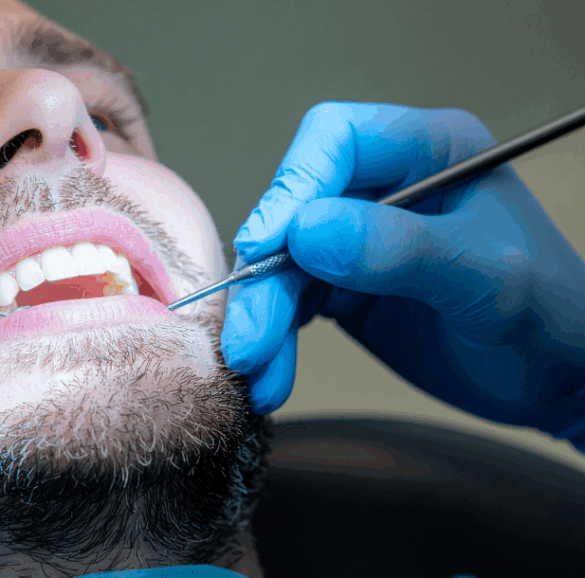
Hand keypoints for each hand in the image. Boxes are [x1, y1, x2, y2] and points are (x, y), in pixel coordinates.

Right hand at [221, 103, 584, 449]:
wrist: (560, 379)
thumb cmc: (550, 315)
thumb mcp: (486, 279)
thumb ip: (401, 249)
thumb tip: (307, 230)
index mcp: (429, 151)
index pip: (335, 141)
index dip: (293, 187)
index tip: (269, 244)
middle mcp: (384, 187)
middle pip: (294, 210)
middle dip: (268, 275)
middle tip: (252, 335)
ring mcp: (358, 237)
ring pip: (282, 262)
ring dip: (263, 316)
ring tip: (259, 368)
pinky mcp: (342, 285)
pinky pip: (291, 301)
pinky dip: (276, 337)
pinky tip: (273, 373)